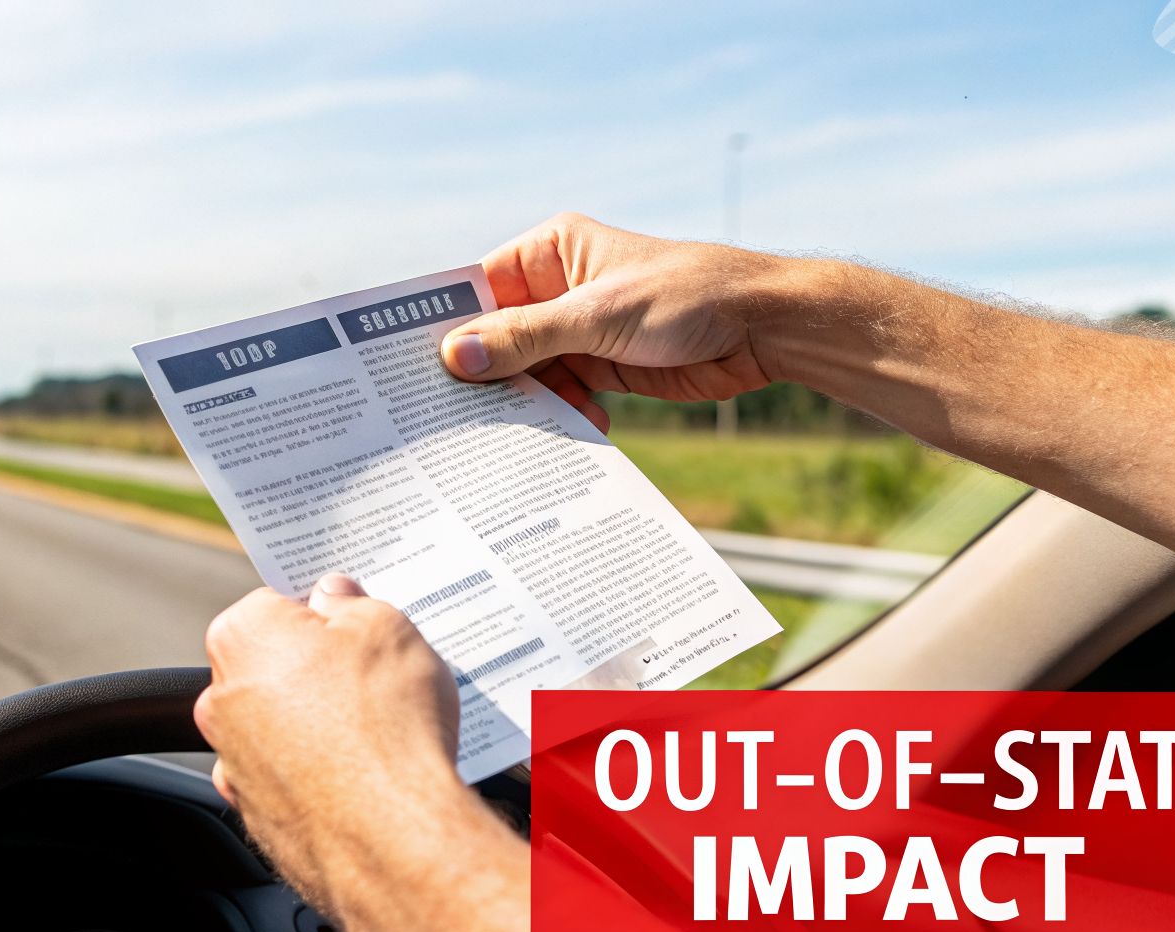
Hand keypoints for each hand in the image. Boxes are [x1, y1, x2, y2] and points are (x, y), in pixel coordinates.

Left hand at [195, 574, 464, 901]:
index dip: (324, 610)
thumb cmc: (386, 727)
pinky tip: (369, 774)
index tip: (357, 620)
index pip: (278, 601)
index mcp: (243, 636)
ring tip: (384, 729)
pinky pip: (292, 778)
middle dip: (320, 666)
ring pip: (281, 724)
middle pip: (275, 664)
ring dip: (319, 722)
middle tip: (379, 674)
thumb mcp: (389, 629)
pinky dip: (320, 774)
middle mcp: (222, 700)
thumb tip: (337, 600)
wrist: (394, 839)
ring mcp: (235, 764)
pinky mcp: (259, 817)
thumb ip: (353, 603)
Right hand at [441, 212, 807, 429]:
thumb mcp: (598, 316)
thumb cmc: (687, 296)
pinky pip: (562, 395)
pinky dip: (559, 416)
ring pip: (529, 372)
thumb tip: (458, 355)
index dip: (447, 324)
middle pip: (499, 336)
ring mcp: (580, 331)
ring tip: (507, 435)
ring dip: (524, 403)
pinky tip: (561, 436)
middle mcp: (558, 289)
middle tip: (448, 415)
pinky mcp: (603, 368)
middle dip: (485, 374)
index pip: (478, 287)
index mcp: (551, 252)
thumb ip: (527, 337)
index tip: (412, 366)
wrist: (763, 328)